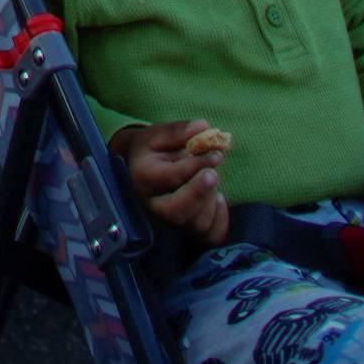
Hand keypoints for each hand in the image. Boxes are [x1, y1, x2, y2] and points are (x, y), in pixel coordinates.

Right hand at [113, 120, 230, 246]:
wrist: (142, 167)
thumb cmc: (152, 149)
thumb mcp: (158, 134)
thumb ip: (178, 131)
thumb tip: (202, 126)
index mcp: (144, 177)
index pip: (170, 177)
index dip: (195, 166)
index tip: (215, 153)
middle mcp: (154, 204)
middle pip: (176, 212)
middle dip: (198, 194)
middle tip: (213, 174)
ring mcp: (170, 221)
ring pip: (194, 225)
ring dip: (210, 202)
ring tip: (212, 179)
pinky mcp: (186, 230)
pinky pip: (208, 236)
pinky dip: (220, 221)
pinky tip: (219, 200)